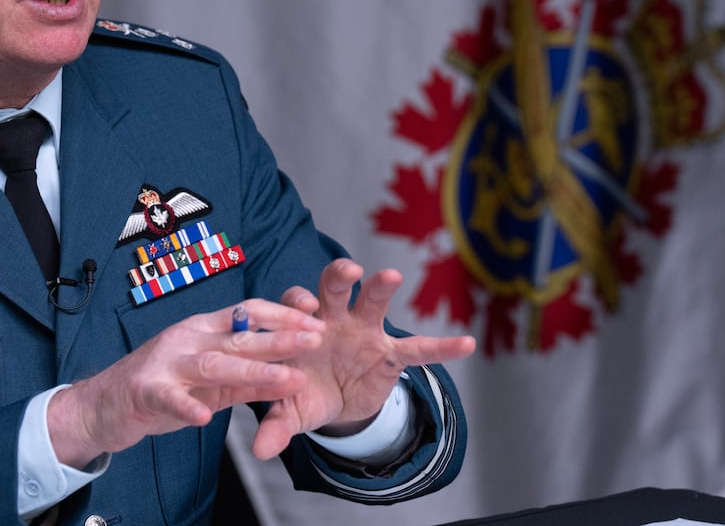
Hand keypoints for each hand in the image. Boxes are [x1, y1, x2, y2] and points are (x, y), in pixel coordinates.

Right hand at [47, 299, 326, 468]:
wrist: (104, 404)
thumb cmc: (161, 387)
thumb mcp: (211, 382)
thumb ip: (248, 380)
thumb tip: (294, 376)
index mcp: (204, 329)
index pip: (248, 313)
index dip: (283, 315)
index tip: (317, 321)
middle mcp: (187, 338)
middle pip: (239, 336)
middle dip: (280, 338)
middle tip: (317, 339)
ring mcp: (165, 363)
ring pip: (214, 364)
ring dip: (252, 371)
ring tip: (286, 377)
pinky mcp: (145, 391)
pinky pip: (168, 398)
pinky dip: (186, 406)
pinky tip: (204, 416)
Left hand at [251, 258, 475, 459]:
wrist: (330, 403)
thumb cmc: (302, 392)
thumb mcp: (290, 410)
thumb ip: (276, 424)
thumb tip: (259, 451)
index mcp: (300, 326)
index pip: (294, 304)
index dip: (298, 305)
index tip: (304, 309)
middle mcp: (332, 318)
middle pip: (333, 287)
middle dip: (339, 276)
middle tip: (348, 272)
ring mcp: (363, 331)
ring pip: (372, 301)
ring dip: (380, 287)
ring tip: (391, 277)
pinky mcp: (389, 353)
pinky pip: (417, 349)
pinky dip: (441, 347)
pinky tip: (465, 344)